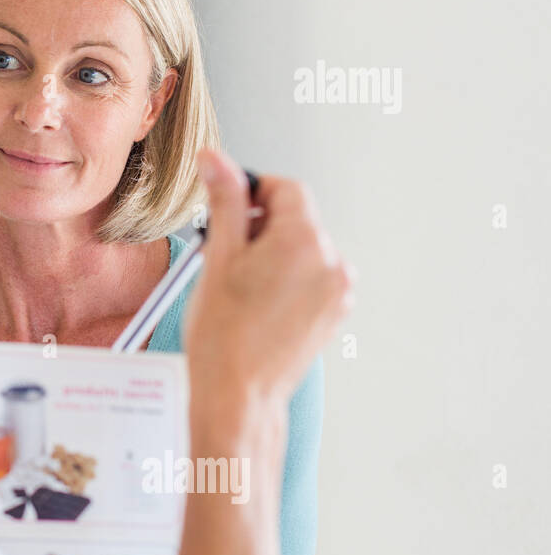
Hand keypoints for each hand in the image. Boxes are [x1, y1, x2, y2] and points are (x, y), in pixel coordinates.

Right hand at [183, 150, 353, 454]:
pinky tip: (257, 304)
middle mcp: (331, 262)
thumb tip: (216, 159)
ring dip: (273, 255)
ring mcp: (338, 290)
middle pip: (296, 219)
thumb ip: (224, 201)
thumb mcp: (217, 257)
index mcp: (304, 241)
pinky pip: (311, 277)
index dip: (253, 191)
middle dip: (260, 228)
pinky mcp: (334, 312)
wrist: (238, 394)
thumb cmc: (223, 336)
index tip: (230, 207)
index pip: (286, 189)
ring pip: (302, 249)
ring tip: (239, 287)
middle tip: (225, 257)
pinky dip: (286, 280)